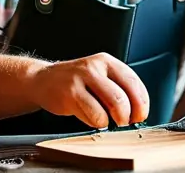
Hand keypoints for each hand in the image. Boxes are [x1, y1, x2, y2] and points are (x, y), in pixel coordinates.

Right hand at [32, 52, 149, 128]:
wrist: (43, 80)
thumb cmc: (76, 82)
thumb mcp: (98, 76)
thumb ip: (116, 88)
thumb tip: (137, 111)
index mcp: (107, 61)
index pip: (133, 82)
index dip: (141, 103)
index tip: (140, 116)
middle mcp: (95, 66)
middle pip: (122, 96)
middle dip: (128, 116)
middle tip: (125, 123)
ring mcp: (82, 79)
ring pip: (110, 106)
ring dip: (113, 121)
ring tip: (108, 122)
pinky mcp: (70, 94)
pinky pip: (93, 115)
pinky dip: (97, 123)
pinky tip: (92, 119)